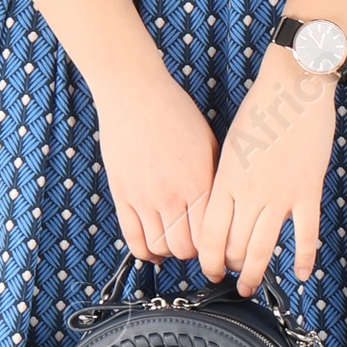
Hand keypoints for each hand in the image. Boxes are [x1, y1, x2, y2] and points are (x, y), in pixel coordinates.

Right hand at [91, 60, 218, 267]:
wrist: (134, 93)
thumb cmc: (174, 112)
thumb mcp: (210, 143)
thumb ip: (216, 180)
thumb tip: (224, 209)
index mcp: (200, 182)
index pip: (212, 236)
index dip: (217, 248)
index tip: (219, 247)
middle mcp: (173, 195)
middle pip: (186, 249)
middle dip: (194, 253)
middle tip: (196, 246)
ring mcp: (144, 197)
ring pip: (159, 247)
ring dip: (169, 252)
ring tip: (175, 244)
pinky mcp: (122, 195)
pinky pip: (132, 238)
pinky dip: (144, 252)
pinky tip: (153, 250)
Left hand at [197, 43, 337, 293]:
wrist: (295, 88)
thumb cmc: (261, 110)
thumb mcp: (230, 146)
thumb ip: (226, 179)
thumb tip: (222, 205)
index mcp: (226, 181)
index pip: (209, 234)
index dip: (207, 259)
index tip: (209, 268)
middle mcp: (249, 194)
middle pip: (234, 247)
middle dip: (229, 268)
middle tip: (230, 277)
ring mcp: (280, 195)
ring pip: (263, 248)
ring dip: (256, 274)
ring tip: (251, 287)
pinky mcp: (308, 191)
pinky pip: (306, 234)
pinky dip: (305, 258)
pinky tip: (303, 275)